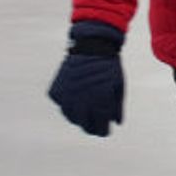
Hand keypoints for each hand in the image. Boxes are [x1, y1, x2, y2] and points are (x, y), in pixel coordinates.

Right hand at [47, 20, 124, 136]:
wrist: (93, 45)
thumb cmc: (109, 66)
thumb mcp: (118, 86)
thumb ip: (117, 107)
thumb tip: (116, 124)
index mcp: (100, 101)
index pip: (99, 127)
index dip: (102, 131)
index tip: (104, 131)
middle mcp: (82, 100)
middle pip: (84, 125)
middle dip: (90, 127)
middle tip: (94, 126)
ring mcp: (67, 95)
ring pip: (70, 116)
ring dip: (78, 116)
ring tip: (84, 111)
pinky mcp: (56, 89)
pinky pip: (60, 102)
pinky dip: (66, 101)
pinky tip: (73, 95)